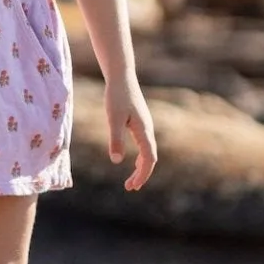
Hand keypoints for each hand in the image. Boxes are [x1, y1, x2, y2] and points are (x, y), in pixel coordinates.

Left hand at [105, 77, 156, 191]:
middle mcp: (148, 129)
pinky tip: (134, 160)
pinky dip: (141, 157)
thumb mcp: (113, 118)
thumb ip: (116, 138)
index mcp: (144, 130)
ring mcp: (145, 125)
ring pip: (149, 152)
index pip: (149, 159)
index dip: (142, 175)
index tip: (132, 186)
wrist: (121, 76)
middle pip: (150, 158)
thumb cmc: (116, 95)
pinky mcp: (140, 122)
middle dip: (142, 174)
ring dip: (142, 167)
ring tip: (131, 180)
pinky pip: (145, 144)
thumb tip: (117, 161)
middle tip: (130, 188)